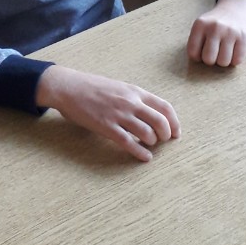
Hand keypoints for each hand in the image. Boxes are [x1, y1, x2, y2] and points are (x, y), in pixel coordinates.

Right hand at [36, 65, 179, 162]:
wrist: (69, 87)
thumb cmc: (92, 87)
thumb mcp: (118, 87)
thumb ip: (134, 98)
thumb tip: (150, 113)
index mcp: (135, 91)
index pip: (164, 107)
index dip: (174, 122)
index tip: (176, 132)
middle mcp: (130, 102)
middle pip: (160, 121)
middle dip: (166, 134)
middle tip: (165, 141)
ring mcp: (119, 115)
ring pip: (147, 133)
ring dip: (152, 142)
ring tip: (150, 145)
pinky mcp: (106, 127)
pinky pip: (129, 142)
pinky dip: (140, 152)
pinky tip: (145, 157)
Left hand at [186, 0, 245, 67]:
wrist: (237, 7)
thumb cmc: (216, 23)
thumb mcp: (202, 25)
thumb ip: (196, 41)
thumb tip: (198, 60)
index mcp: (200, 24)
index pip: (192, 52)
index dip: (197, 57)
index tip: (202, 52)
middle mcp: (214, 27)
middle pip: (208, 59)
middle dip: (211, 60)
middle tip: (214, 53)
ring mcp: (230, 32)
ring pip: (223, 62)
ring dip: (223, 61)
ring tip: (224, 52)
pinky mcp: (244, 37)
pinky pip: (237, 60)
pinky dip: (235, 60)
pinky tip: (234, 50)